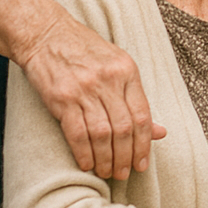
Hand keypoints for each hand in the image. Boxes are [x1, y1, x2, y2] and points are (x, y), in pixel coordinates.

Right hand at [16, 10, 164, 178]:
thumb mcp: (118, 65)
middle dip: (126, 156)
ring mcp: (85, 89)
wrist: (47, 34)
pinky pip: (77, 133)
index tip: (143, 162)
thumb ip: (135, 98)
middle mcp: (108, 81)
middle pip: (124, 128)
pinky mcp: (62, 98)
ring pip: (102, 134)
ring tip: (108, 171)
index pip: (142, 115)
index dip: (145, 143)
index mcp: (127, 71)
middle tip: (125, 173)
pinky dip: (84, 153)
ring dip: (106, 159)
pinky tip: (87, 164)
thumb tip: (160, 131)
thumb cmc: (84, 51)